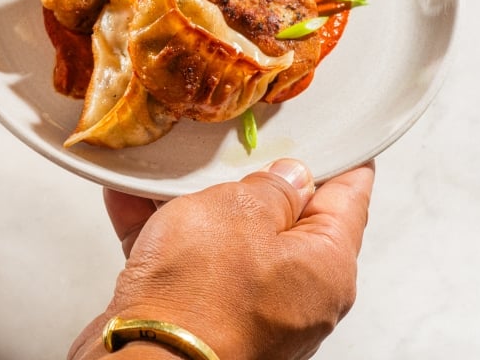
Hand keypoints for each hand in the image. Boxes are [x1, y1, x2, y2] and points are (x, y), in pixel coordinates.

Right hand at [69, 159, 374, 359]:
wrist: (145, 358)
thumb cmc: (201, 293)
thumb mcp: (240, 210)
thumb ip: (270, 187)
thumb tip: (288, 178)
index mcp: (326, 267)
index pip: (349, 201)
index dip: (342, 163)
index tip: (339, 140)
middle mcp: (296, 295)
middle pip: (284, 221)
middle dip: (254, 181)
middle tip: (238, 144)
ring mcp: (247, 309)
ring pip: (227, 239)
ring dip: (197, 203)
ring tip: (169, 168)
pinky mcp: (201, 317)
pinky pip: (186, 261)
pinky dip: (163, 230)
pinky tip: (130, 196)